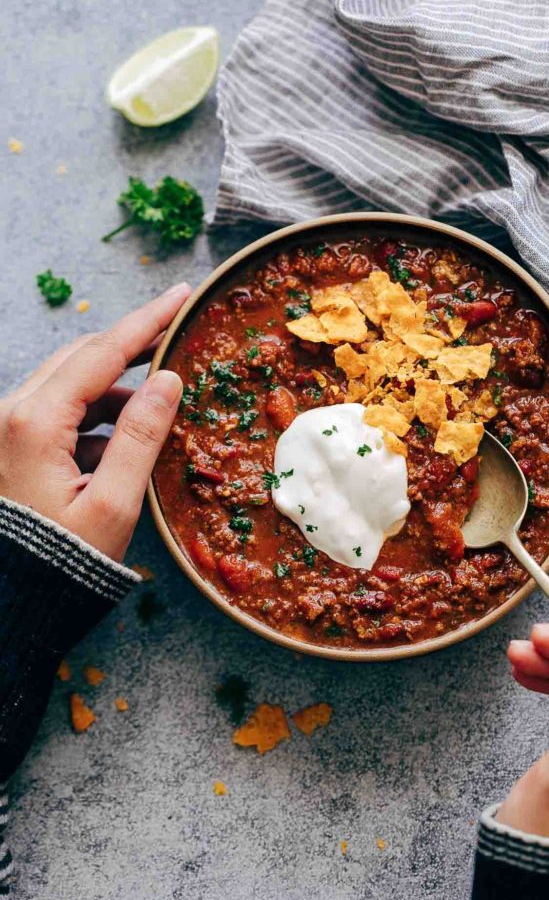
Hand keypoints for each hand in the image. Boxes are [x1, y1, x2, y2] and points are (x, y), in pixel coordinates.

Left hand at [0, 283, 190, 561]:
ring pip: (68, 382)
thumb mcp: (112, 505)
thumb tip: (167, 380)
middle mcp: (12, 414)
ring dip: (114, 384)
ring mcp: (7, 428)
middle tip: (175, 331)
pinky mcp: (11, 445)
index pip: (102, 354)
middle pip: (81, 358)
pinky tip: (124, 435)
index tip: (180, 295)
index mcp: (34, 423)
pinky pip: (57, 410)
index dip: (146, 322)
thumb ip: (141, 436)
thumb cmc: (61, 563)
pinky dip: (94, 413)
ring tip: (158, 397)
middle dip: (130, 343)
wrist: (9, 604)